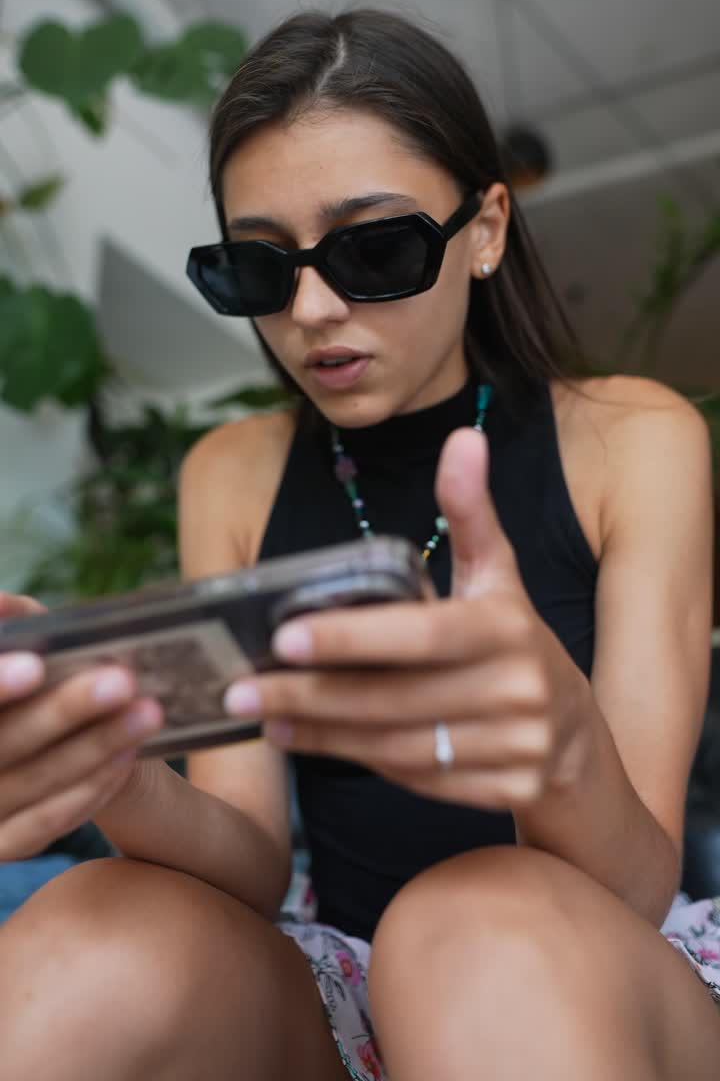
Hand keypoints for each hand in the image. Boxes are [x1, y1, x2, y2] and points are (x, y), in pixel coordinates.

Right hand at [0, 592, 163, 858]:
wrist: (38, 753)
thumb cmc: (24, 684)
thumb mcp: (15, 651)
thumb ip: (9, 625)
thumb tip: (5, 605)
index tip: (36, 666)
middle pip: (3, 742)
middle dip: (63, 711)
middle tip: (122, 682)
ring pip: (32, 782)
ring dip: (93, 748)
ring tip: (146, 713)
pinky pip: (41, 826)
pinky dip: (88, 791)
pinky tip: (128, 759)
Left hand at [225, 428, 591, 810]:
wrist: (573, 737)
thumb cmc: (514, 640)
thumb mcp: (497, 575)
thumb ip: (471, 511)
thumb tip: (463, 437)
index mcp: (507, 630)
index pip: (420, 634)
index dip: (351, 637)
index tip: (282, 635)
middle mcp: (517, 691)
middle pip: (395, 698)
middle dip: (310, 693)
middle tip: (242, 683)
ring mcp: (512, 749)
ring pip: (396, 745)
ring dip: (320, 730)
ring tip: (261, 711)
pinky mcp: (500, 793)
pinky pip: (410, 778)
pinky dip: (351, 759)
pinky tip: (302, 738)